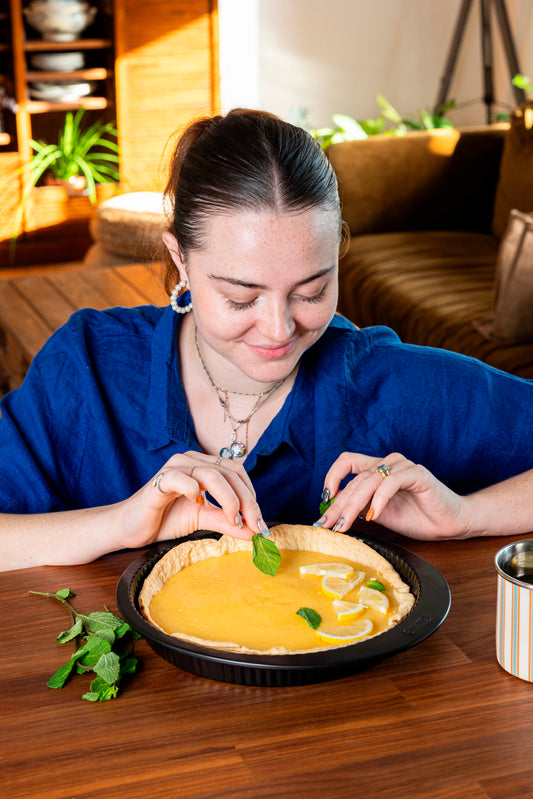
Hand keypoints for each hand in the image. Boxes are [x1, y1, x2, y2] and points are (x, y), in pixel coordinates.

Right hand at [115, 451, 266, 549]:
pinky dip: (194, 491)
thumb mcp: (203, 520)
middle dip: (247, 501)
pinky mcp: (159, 480)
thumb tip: (255, 533)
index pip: (237, 472)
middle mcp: (191, 460)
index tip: (260, 524)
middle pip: (230, 473)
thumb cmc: (165, 519)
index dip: (252, 496)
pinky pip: (182, 478)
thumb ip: (227, 522)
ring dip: (229, 499)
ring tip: (232, 520)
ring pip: (212, 474)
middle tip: (254, 525)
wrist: (130, 528)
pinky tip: (196, 504)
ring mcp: (175, 467)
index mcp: (203, 466)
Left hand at [316, 452, 471, 540]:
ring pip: (369, 481)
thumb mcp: (378, 514)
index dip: (331, 478)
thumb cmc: (416, 517)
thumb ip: (359, 507)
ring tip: (345, 525)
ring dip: (353, 505)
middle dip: (338, 504)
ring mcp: (403, 466)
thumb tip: (332, 513)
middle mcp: (388, 462)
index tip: (322, 501)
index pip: (347, 463)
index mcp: (378, 468)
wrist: (450, 523)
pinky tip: (373, 516)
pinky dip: (378, 500)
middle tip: (327, 525)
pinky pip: (391, 483)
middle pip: (355, 478)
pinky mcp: (417, 474)